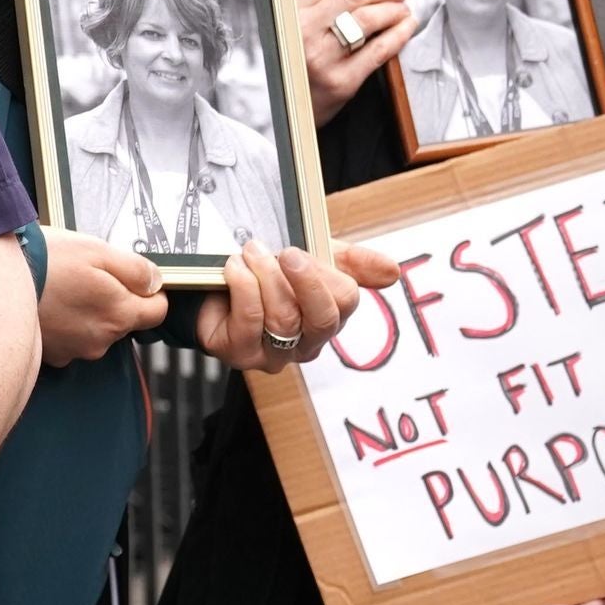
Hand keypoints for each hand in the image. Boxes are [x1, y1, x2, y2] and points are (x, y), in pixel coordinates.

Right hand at [38, 229, 168, 365]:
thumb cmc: (46, 261)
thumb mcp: (98, 250)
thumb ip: (136, 269)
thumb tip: (156, 282)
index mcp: (119, 314)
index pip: (157, 311)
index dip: (148, 291)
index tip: (129, 277)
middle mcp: (101, 340)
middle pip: (124, 321)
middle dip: (112, 300)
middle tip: (85, 275)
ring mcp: (75, 350)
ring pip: (95, 331)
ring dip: (86, 313)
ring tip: (61, 288)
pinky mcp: (52, 354)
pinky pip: (69, 339)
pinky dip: (63, 325)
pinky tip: (47, 305)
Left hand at [187, 240, 401, 373]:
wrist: (213, 284)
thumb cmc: (268, 274)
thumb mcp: (312, 257)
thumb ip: (351, 262)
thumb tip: (392, 270)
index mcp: (327, 318)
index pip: (345, 302)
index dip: (325, 275)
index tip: (300, 250)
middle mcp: (305, 343)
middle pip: (322, 320)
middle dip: (306, 282)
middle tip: (287, 253)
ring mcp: (273, 353)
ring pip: (283, 319)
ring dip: (267, 277)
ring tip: (251, 252)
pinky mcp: (239, 353)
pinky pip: (249, 322)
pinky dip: (243, 288)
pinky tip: (234, 268)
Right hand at [295, 0, 413, 124]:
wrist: (280, 109)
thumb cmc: (289, 62)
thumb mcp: (289, 24)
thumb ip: (316, 1)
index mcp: (289, 10)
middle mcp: (302, 30)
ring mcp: (322, 57)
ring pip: (368, 18)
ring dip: (394, 8)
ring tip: (402, 8)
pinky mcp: (341, 82)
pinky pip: (378, 51)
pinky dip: (399, 35)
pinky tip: (406, 27)